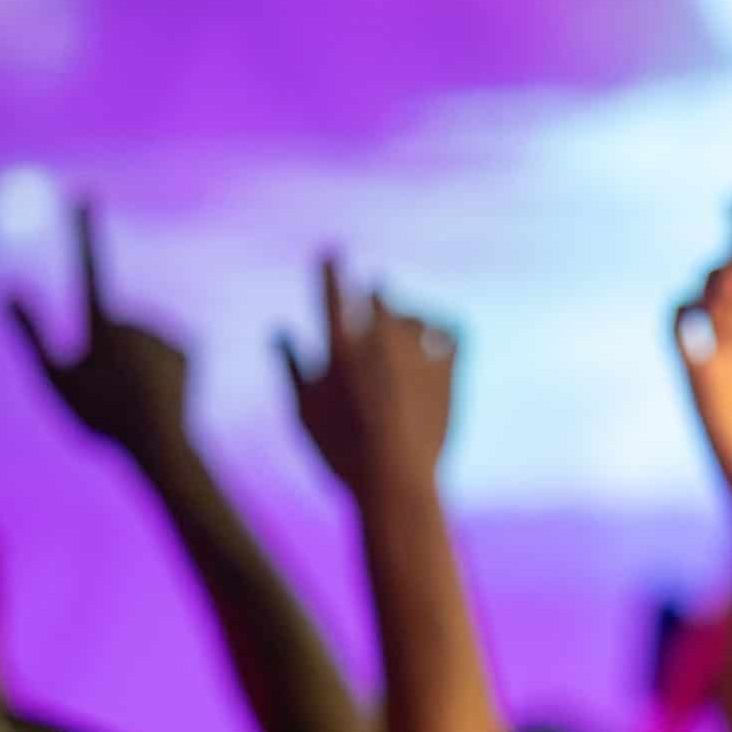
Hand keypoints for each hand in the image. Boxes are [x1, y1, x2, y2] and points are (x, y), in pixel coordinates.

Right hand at [6, 201, 190, 459]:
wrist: (160, 445)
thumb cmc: (99, 418)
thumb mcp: (54, 379)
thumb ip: (29, 332)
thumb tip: (8, 288)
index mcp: (102, 327)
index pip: (88, 266)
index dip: (83, 231)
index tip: (83, 194)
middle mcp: (138, 321)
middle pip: (113, 324)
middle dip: (108, 350)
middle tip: (111, 390)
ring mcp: (167, 331)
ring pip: (140, 336)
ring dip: (136, 358)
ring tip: (136, 392)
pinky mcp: (191, 343)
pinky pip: (164, 345)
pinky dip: (160, 362)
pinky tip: (162, 387)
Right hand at [281, 256, 456, 491]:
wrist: (393, 479)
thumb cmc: (339, 452)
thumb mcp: (303, 410)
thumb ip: (290, 366)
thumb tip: (278, 331)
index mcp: (339, 346)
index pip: (333, 292)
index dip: (332, 268)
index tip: (333, 251)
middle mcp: (379, 340)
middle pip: (380, 298)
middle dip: (377, 295)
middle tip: (376, 290)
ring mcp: (416, 353)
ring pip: (415, 317)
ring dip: (407, 317)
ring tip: (405, 321)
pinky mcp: (448, 371)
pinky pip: (452, 335)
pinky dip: (444, 331)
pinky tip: (440, 336)